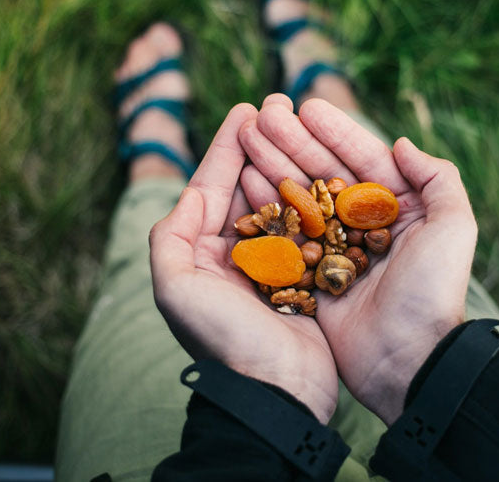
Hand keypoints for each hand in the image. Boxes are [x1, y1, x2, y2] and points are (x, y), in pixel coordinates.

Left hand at [150, 103, 338, 422]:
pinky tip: (326, 169)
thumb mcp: (176, 289)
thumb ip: (172, 237)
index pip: (210, 187)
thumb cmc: (223, 340)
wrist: (275, 392)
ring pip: (278, 200)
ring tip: (301, 127)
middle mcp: (232, 255)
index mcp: (199, 254)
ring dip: (286, 163)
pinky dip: (313, 197)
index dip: (225, 147)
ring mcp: (270, 265)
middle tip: (278, 106)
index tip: (244, 108)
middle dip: (259, 146)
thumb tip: (192, 195)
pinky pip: (308, 226)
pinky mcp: (304, 277)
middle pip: (245, 187)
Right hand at [238, 96, 477, 423]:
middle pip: (323, 171)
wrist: (408, 360)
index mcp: (399, 208)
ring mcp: (334, 248)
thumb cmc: (433, 292)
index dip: (335, 131)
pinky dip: (265, 206)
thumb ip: (438, 179)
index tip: (306, 106)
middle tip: (263, 113)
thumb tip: (401, 142)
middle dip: (293, 141)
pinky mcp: (311, 273)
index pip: (363, 158)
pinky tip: (244, 180)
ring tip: (246, 136)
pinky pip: (284, 233)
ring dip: (273, 165)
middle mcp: (364, 224)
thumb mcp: (453, 228)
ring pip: (299, 197)